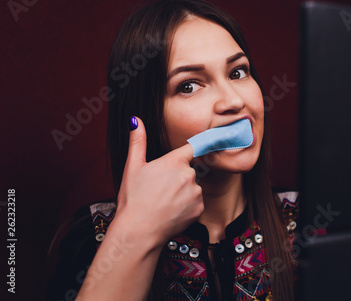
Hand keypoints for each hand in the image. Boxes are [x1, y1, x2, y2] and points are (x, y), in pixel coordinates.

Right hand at [115, 116, 203, 247]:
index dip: (198, 145)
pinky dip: (187, 206)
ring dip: (183, 192)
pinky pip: (196, 203)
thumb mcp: (132, 167)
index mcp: (174, 161)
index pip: (192, 147)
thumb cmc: (133, 199)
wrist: (139, 232)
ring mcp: (196, 192)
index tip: (215, 137)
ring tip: (164, 202)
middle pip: (188, 170)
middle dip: (177, 177)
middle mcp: (189, 174)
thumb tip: (136, 120)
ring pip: (192, 187)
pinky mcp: (199, 208)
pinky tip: (172, 212)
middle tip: (159, 189)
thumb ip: (138, 141)